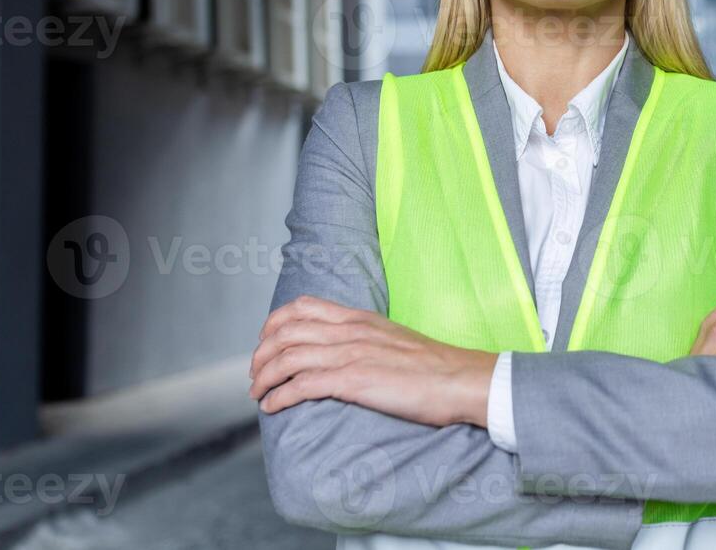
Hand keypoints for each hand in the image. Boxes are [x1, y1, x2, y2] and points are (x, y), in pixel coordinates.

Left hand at [249, 295, 496, 427]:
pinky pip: (302, 385)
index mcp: (360, 318)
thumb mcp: (394, 339)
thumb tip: (345, 352)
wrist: (460, 379)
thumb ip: (366, 339)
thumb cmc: (434, 366)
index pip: (303, 307)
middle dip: (261, 353)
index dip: (274, 324)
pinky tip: (272, 407)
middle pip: (286, 331)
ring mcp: (351, 354)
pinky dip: (279, 396)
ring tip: (257, 394)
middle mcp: (350, 331)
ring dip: (263, 377)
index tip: (265, 342)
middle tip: (255, 374)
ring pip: (288, 357)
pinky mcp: (353, 381)